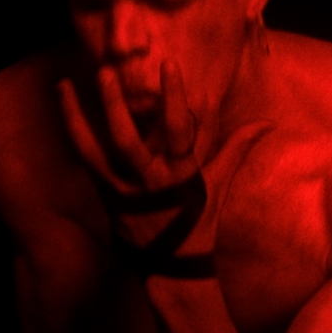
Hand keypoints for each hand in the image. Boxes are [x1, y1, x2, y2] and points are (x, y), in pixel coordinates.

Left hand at [58, 61, 269, 255]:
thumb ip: (238, 147)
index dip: (175, 97)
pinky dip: (76, 136)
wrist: (173, 269)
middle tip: (103, 72)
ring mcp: (123, 192)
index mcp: (181, 174)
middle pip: (127, 142)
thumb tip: (268, 122)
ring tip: (63, 86)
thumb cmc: (199, 222)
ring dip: (76, 119)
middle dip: (114, 107)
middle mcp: (149, 182)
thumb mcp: (220, 184)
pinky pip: (87, 164)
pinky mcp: (107, 198)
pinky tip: (64, 110)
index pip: (179, 130)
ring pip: (94, 153)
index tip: (169, 64)